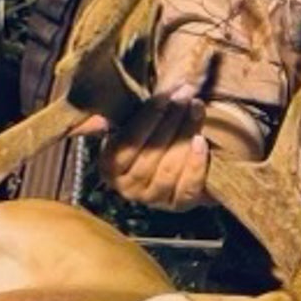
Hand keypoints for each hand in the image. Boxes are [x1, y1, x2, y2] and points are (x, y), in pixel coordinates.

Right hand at [93, 86, 210, 207]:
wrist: (178, 162)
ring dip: (184, 134)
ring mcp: (153, 199)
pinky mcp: (178, 205)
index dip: (149, 116)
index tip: (167, 95)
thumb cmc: (151, 137)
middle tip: (186, 95)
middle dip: (171, 119)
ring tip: (196, 109)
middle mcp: (128, 187)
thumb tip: (98, 119)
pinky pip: (187, 187)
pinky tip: (201, 141)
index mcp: (110, 167)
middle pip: (150, 153)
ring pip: (169, 168)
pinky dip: (195, 164)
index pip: (128, 142)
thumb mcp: (132, 125)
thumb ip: (119, 120)